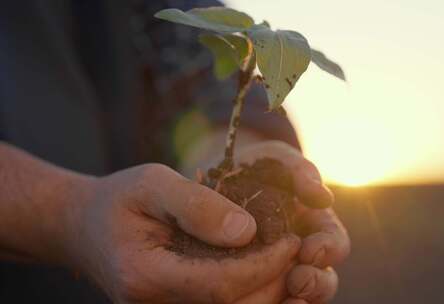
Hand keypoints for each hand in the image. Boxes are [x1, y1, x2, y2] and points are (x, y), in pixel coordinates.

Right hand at [67, 164, 301, 302]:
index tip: (292, 239)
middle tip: (300, 252)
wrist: (85, 227)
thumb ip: (196, 205)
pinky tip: (270, 273)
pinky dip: (250, 293)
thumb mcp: (153, 184)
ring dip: (268, 292)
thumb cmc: (120, 199)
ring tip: (291, 262)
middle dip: (274, 283)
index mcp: (146, 275)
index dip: (264, 265)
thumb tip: (246, 231)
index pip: (220, 284)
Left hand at [236, 141, 350, 302]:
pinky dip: (265, 302)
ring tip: (283, 295)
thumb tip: (323, 198)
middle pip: (323, 280)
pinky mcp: (254, 282)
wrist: (220, 179)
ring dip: (294, 299)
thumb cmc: (257, 167)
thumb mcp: (278, 160)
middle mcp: (304, 255)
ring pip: (298, 296)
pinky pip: (264, 300)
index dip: (328, 249)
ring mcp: (280, 272)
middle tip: (298, 280)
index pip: (334, 244)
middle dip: (315, 283)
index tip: (310, 249)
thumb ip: (301, 172)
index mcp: (317, 227)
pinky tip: (249, 302)